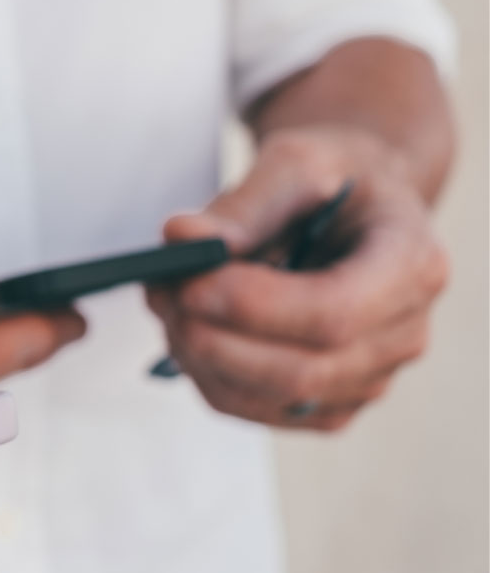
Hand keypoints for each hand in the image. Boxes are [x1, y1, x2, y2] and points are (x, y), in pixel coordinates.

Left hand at [146, 128, 448, 430]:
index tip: (190, 283)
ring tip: (165, 297)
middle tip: (160, 291)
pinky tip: (185, 325)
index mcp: (412, 265)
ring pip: (268, 399)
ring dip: (199, 356)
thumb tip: (181, 239)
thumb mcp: (296, 163)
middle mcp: (403, 335)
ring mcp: (369, 379)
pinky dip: (204, 372)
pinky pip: (252, 408)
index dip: (255, 308)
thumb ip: (242, 204)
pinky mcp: (326, 404)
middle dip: (214, 338)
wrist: (354, 207)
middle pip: (302, 372)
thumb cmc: (331, 181)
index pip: (336, 313)